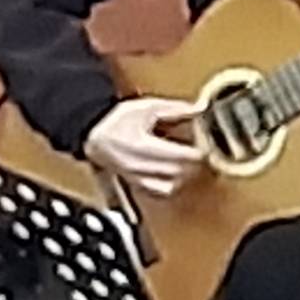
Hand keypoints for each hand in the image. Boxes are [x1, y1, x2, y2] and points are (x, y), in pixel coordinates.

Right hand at [84, 96, 202, 196]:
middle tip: (201, 152)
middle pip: (179, 173)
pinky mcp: (135, 185)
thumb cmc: (115, 121)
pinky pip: (159, 192)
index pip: (182, 157)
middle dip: (194, 164)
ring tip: (187, 163)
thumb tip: (198, 108)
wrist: (92, 136)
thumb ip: (173, 108)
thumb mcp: (145, 108)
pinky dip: (170, 185)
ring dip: (183, 176)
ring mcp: (137, 179)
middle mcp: (140, 167)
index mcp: (143, 147)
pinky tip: (172, 173)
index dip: (199, 153)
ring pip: (171, 187)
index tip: (207, 145)